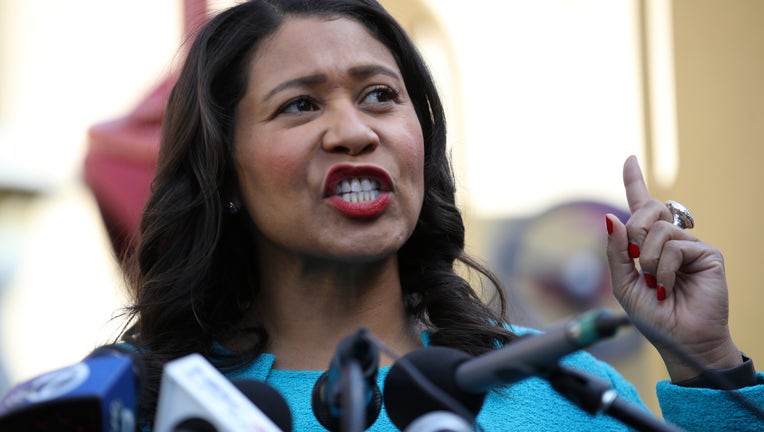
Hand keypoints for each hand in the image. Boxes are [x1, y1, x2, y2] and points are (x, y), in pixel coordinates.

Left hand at [605, 155, 741, 381]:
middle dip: (634, 235)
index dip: (634, 182)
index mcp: (648, 244)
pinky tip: (669, 287)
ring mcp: (690, 244)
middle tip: (638, 263)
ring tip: (657, 284)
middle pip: (646, 210)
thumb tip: (611, 217)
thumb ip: (616, 252)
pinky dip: (664, 270)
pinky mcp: (708, 254)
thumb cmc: (653, 316)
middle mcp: (670, 239)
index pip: (641, 206)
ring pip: (658, 230)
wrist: (680, 340)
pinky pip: (675, 247)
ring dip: (648, 261)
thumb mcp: (623, 283)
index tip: (629, 159)